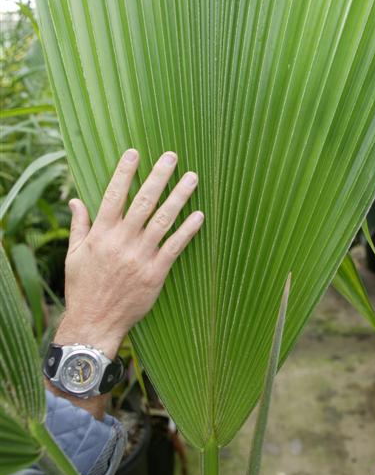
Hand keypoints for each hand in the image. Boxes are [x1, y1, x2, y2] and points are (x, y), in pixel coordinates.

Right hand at [55, 149, 203, 358]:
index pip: (114, 195)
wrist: (94, 321)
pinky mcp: (155, 273)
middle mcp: (122, 240)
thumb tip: (75, 200)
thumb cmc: (83, 287)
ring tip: (192, 177)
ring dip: (179, 196)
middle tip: (172, 156)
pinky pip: (175, 246)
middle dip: (159, 176)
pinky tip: (199, 214)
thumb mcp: (74, 254)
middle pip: (144, 201)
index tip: (135, 152)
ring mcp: (140, 256)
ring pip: (163, 219)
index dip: (124, 172)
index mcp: (101, 233)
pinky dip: (188, 230)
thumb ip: (79, 225)